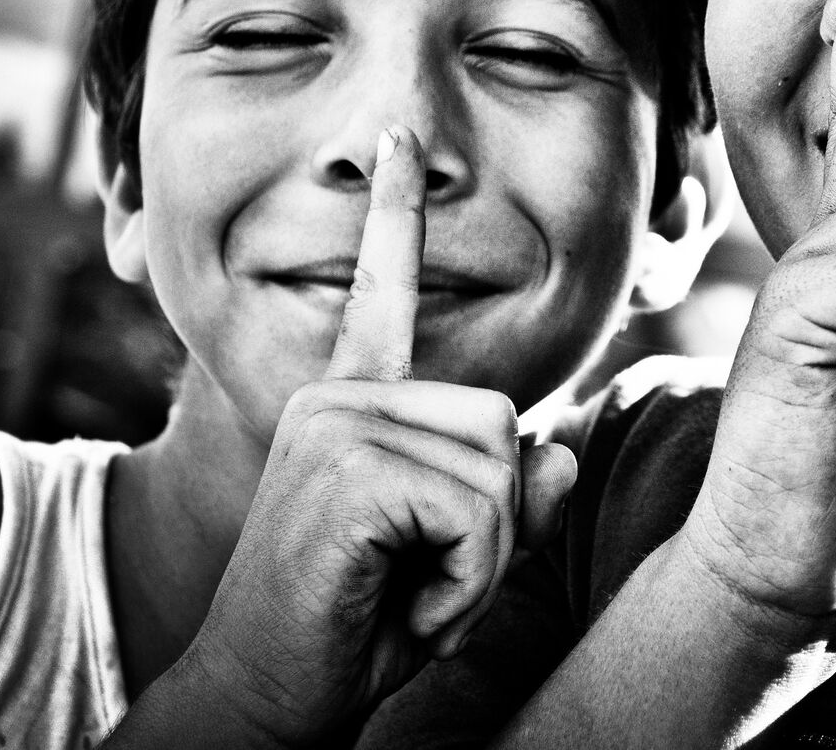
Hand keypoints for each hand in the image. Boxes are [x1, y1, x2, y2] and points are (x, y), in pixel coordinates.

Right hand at [174, 128, 576, 746]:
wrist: (270, 693)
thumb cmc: (363, 620)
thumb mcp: (456, 554)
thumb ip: (512, 498)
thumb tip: (565, 452)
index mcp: (356, 401)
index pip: (385, 294)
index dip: (396, 214)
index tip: (401, 142)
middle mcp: (341, 396)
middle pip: (503, 422)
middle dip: (492, 522)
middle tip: (421, 574)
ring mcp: (337, 425)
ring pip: (499, 469)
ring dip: (478, 557)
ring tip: (405, 586)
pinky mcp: (348, 470)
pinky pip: (476, 511)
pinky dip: (461, 580)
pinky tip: (397, 598)